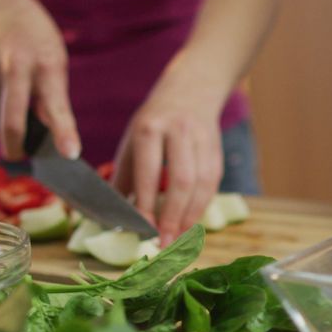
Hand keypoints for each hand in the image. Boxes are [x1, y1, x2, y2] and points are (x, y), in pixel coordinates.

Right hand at [0, 0, 79, 160]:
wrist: (6, 12)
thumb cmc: (40, 46)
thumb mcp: (57, 66)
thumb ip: (54, 101)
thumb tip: (52, 138)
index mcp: (47, 68)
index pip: (56, 108)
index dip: (64, 134)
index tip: (70, 155)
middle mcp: (16, 67)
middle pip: (11, 123)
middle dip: (15, 148)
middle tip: (21, 155)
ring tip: (9, 134)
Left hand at [112, 80, 223, 245]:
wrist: (191, 89)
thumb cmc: (154, 122)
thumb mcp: (133, 141)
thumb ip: (125, 177)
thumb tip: (114, 215)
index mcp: (149, 128)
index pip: (149, 172)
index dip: (147, 203)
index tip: (143, 229)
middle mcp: (177, 131)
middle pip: (180, 179)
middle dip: (173, 215)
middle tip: (165, 242)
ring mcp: (201, 138)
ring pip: (201, 182)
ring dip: (191, 214)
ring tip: (179, 237)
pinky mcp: (217, 147)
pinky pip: (213, 181)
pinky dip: (203, 204)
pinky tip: (192, 221)